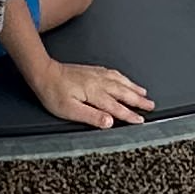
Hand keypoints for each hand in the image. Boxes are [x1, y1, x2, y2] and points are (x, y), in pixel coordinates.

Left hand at [22, 59, 151, 128]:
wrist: (43, 73)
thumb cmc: (53, 93)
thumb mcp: (70, 110)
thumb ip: (91, 116)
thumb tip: (109, 122)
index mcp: (94, 93)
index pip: (117, 107)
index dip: (129, 115)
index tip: (140, 120)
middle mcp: (98, 82)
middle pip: (123, 92)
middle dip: (138, 99)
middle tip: (151, 105)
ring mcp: (96, 74)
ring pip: (120, 81)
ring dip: (133, 87)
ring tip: (144, 93)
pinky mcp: (91, 70)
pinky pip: (113, 73)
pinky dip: (123, 77)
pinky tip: (124, 79)